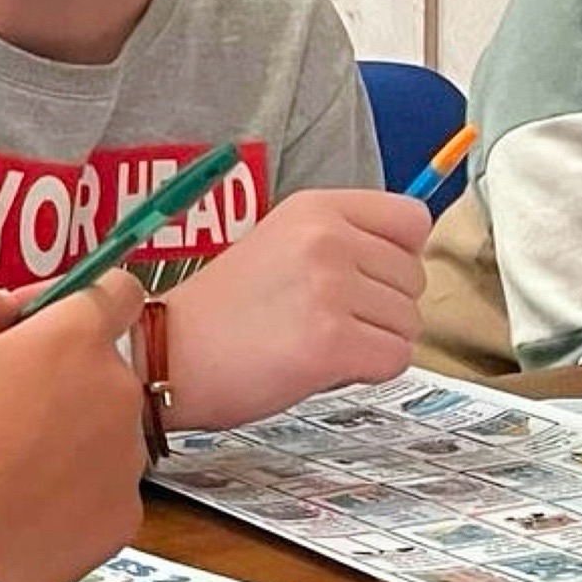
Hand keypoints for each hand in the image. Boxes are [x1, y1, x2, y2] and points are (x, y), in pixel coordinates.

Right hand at [0, 267, 146, 581]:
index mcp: (76, 340)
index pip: (116, 289)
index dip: (74, 299)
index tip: (32, 327)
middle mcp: (119, 393)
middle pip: (98, 363)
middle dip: (56, 372)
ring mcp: (128, 461)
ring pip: (101, 426)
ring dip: (66, 430)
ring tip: (1, 462)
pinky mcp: (124, 518)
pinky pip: (101, 485)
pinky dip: (70, 488)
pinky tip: (21, 503)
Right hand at [161, 189, 429, 429]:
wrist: (167, 353)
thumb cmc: (222, 311)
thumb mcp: (280, 244)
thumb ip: (342, 243)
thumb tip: (408, 266)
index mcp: (316, 208)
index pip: (412, 220)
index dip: (399, 257)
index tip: (365, 280)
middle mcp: (328, 238)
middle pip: (414, 279)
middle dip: (383, 309)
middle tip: (325, 321)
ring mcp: (331, 288)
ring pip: (409, 323)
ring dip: (374, 343)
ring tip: (317, 343)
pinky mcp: (332, 341)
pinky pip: (395, 359)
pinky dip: (367, 372)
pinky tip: (322, 367)